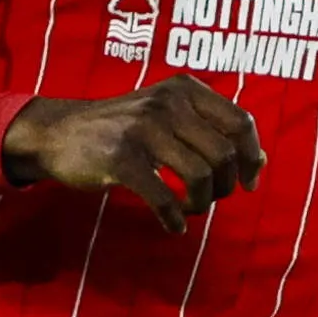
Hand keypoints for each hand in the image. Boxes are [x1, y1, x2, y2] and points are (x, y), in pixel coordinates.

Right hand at [5, 74, 264, 232]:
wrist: (58, 133)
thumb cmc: (121, 128)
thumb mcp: (166, 114)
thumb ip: (210, 130)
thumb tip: (260, 162)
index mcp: (184, 90)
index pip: (241, 121)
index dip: (251, 156)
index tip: (247, 181)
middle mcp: (168, 104)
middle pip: (224, 154)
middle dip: (225, 186)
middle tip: (209, 198)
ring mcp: (144, 130)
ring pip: (201, 176)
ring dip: (202, 203)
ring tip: (190, 209)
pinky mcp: (122, 158)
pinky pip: (165, 197)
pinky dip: (175, 218)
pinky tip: (173, 226)